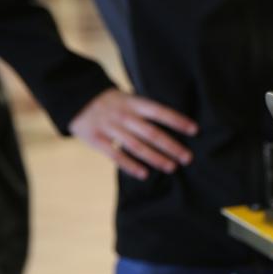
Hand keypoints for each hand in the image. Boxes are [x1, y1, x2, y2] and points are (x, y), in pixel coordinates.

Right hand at [68, 88, 196, 179]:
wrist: (77, 98)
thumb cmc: (113, 103)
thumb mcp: (130, 99)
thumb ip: (147, 111)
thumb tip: (177, 123)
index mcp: (134, 103)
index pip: (160, 111)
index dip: (177, 120)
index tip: (195, 130)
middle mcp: (123, 115)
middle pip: (151, 132)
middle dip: (171, 146)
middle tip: (188, 158)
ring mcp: (109, 127)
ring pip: (136, 146)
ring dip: (155, 158)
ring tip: (171, 167)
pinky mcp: (96, 139)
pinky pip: (115, 155)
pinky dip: (130, 166)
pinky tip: (144, 174)